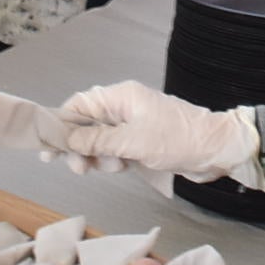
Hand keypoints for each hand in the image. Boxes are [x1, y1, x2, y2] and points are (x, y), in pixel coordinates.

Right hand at [55, 81, 259, 183]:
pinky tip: (122, 167)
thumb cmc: (179, 139)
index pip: (79, 106)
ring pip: (99, 142)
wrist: (215, 150)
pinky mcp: (141, 143)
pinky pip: (115, 151)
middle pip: (86, 126)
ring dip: (99, 157)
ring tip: (115, 166)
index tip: (50, 147)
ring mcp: (132, 126)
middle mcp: (124, 108)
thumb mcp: (133, 141)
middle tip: (79, 167)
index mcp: (121, 97)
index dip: (62, 125)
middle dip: (80, 147)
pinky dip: (113, 161)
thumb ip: (98, 141)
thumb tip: (69, 141)